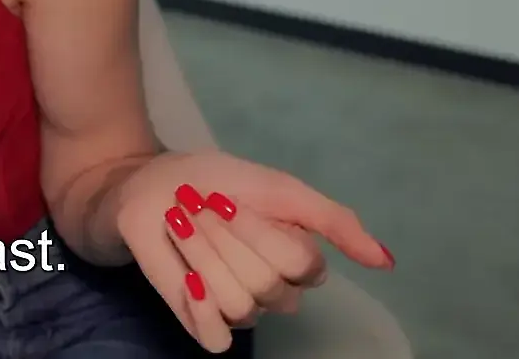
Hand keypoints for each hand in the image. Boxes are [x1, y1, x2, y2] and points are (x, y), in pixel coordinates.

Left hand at [115, 151, 391, 352]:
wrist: (132, 182)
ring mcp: (232, 305)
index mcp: (292, 253)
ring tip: (178, 225)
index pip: (302, 264)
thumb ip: (331, 220)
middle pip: (271, 285)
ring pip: (243, 308)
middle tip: (196, 206)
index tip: (226, 196)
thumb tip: (386, 262)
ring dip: (203, 257)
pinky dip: (201, 312)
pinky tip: (186, 279)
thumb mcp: (273, 185)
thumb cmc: (202, 178)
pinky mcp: (195, 320)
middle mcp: (269, 286)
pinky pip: (217, 341)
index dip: (261, 231)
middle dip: (227, 238)